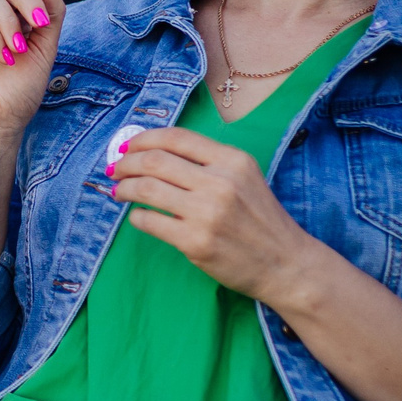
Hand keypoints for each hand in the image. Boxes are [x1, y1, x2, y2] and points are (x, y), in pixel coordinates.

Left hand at [106, 126, 315, 301]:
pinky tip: (140, 216)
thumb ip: (206, 163)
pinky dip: (136, 216)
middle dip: (126, 163)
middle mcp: (220, 182)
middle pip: (154, 160)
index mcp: (232, 160)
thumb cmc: (260, 220)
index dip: (142, 139)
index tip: (127, 147)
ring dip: (124, 188)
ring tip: (119, 192)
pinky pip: (148, 221)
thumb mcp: (244, 178)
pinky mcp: (195, 242)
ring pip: (145, 189)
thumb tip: (152, 152)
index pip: (175, 137)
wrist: (286, 264)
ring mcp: (207, 213)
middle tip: (115, 170)